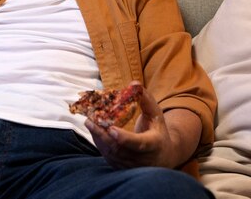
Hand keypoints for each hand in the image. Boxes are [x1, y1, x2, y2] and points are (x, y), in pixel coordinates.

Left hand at [85, 86, 199, 169]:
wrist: (162, 156)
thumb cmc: (157, 130)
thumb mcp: (156, 114)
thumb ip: (146, 100)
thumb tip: (134, 83)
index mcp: (153, 144)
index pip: (138, 144)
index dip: (124, 138)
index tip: (112, 129)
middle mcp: (142, 159)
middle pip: (119, 149)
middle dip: (102, 135)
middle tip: (90, 121)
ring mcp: (131, 165)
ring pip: (111, 153)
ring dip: (98, 138)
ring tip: (89, 122)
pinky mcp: (121, 167)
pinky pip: (108, 156)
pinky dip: (99, 143)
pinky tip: (93, 130)